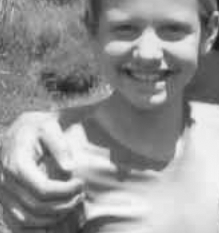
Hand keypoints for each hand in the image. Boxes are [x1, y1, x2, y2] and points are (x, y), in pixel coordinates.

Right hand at [0, 111, 83, 229]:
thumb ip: (60, 145)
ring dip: (52, 217)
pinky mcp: (3, 201)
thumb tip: (69, 169)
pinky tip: (55, 218)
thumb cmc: (37, 127)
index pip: (42, 189)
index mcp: (16, 164)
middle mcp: (5, 182)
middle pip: (35, 206)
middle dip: (63, 205)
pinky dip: (35, 227)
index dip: (65, 191)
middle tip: (80, 195)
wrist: (17, 130)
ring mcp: (2, 194)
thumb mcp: (50, 126)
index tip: (81, 184)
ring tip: (72, 204)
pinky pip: (15, 223)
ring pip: (25, 219)